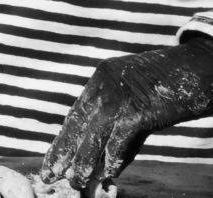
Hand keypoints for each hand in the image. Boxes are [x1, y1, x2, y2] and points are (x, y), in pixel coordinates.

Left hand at [42, 37, 212, 189]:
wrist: (200, 65)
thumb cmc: (174, 83)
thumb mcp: (140, 96)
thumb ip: (123, 124)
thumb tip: (109, 159)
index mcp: (101, 78)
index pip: (76, 114)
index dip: (64, 140)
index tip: (52, 159)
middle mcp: (104, 84)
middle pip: (77, 124)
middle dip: (63, 151)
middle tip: (49, 174)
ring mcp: (120, 96)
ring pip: (93, 133)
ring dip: (83, 160)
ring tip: (75, 181)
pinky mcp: (140, 110)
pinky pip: (120, 139)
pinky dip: (114, 158)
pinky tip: (109, 173)